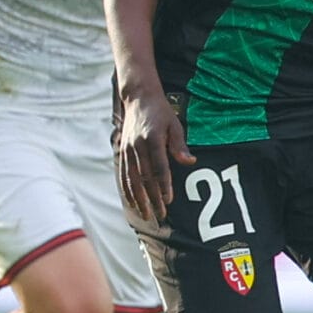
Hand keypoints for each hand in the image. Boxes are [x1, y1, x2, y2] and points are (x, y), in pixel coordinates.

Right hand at [115, 87, 194, 221]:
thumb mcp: (174, 124)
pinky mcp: (122, 151)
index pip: (159, 167)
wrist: (138, 97)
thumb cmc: (161, 112)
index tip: (168, 200)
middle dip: (152, 198)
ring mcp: (127, 149)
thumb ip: (179, 145)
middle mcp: (137, 146)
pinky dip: (127, 190)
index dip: (164, 185)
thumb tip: (190, 162)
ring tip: (145, 215)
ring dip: (138, 199)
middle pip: (144, 178)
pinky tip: (132, 202)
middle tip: (160, 215)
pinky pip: (123, 174)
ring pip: (131, 179)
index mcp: (152, 139)